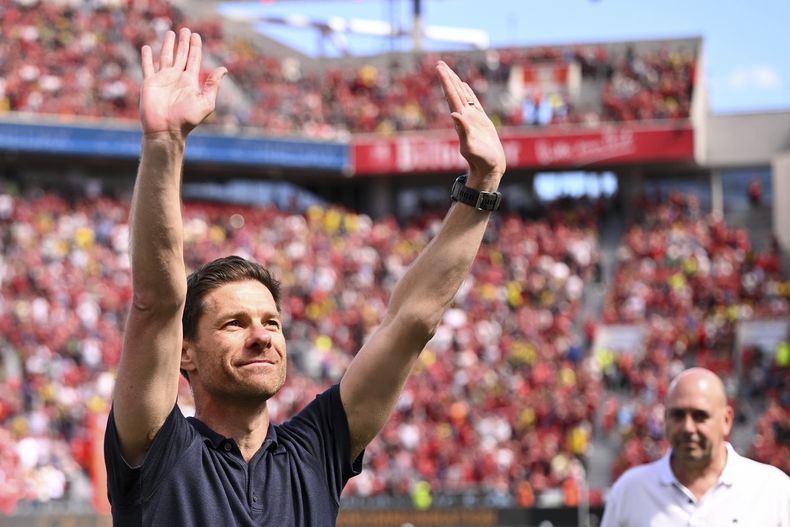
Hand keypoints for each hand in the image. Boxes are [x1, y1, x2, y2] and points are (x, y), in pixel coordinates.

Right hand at [140, 28, 226, 139]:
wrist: (166, 130)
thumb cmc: (187, 119)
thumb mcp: (205, 102)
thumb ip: (212, 85)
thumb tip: (223, 69)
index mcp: (190, 81)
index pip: (194, 59)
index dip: (195, 47)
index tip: (196, 35)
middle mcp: (177, 78)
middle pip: (181, 55)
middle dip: (183, 43)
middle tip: (185, 29)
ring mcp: (163, 79)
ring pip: (165, 57)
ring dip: (167, 45)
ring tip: (170, 33)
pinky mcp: (150, 83)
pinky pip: (147, 67)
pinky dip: (147, 57)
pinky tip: (147, 48)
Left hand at [436, 61, 505, 184]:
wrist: (489, 168)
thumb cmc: (481, 160)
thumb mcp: (470, 146)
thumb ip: (463, 131)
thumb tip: (454, 114)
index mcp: (461, 120)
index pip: (451, 96)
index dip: (445, 81)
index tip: (439, 68)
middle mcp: (464, 117)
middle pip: (454, 93)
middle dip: (447, 78)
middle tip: (439, 63)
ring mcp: (472, 118)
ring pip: (462, 96)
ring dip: (455, 83)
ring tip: (449, 71)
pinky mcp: (481, 121)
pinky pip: (473, 102)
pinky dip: (468, 92)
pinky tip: (464, 86)